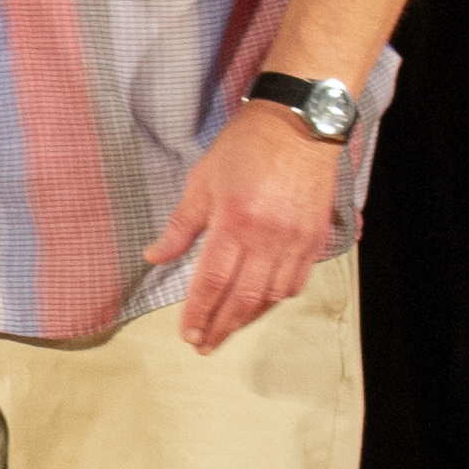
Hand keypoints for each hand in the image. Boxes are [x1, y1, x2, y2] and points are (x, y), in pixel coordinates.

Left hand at [144, 107, 342, 352]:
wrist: (299, 123)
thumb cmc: (245, 147)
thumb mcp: (202, 180)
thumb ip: (180, 226)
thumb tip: (154, 256)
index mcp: (235, 221)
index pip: (212, 281)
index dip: (199, 312)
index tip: (188, 334)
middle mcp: (268, 236)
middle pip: (243, 297)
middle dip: (221, 325)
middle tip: (204, 345)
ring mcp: (295, 239)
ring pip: (271, 294)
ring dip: (248, 318)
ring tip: (228, 329)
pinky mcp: (315, 237)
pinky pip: (296, 281)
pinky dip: (276, 298)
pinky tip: (261, 304)